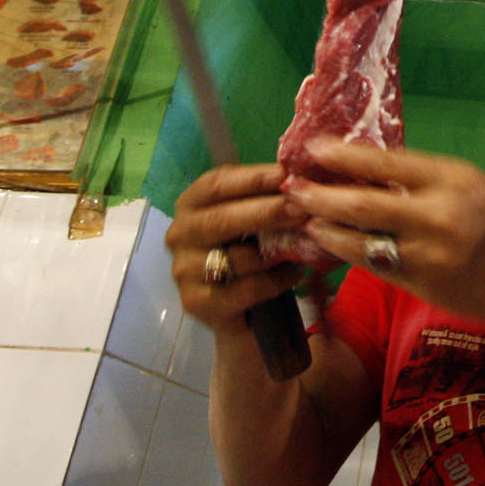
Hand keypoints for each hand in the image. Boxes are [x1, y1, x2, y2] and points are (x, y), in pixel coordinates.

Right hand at [167, 164, 310, 338]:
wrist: (240, 310)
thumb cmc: (247, 250)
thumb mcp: (250, 218)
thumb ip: (264, 196)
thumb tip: (295, 175)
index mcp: (190, 205)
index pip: (215, 184)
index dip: (250, 179)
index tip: (284, 175)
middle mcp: (179, 235)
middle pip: (220, 220)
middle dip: (265, 212)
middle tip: (300, 209)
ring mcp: (185, 272)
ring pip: (235, 258)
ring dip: (275, 251)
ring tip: (304, 244)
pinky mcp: (198, 303)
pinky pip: (245, 289)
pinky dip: (276, 280)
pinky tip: (295, 273)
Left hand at [284, 139, 484, 320]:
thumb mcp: (467, 185)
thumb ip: (421, 181)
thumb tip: (364, 170)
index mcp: (453, 179)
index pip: (387, 163)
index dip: (345, 156)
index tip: (314, 148)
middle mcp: (440, 215)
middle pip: (364, 203)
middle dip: (321, 195)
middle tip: (293, 187)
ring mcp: (430, 255)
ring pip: (362, 240)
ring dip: (326, 228)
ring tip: (303, 217)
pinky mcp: (423, 285)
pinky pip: (374, 266)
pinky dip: (347, 253)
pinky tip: (330, 244)